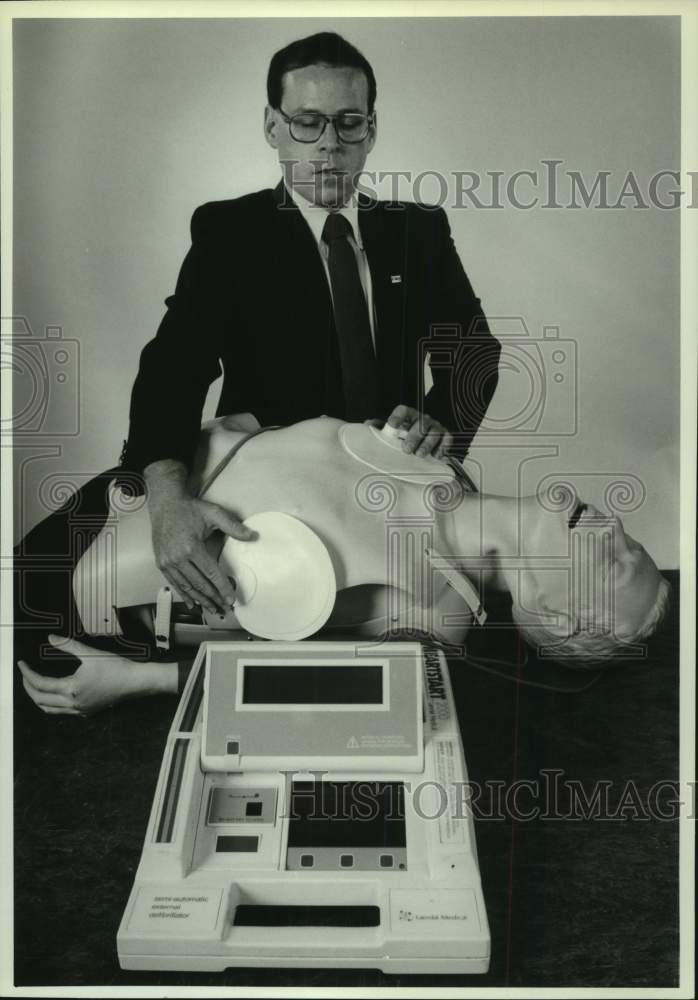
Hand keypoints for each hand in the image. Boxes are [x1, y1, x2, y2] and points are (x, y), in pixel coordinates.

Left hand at [17, 636, 176, 715]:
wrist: (135, 682)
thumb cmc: (116, 667)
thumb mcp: (90, 654)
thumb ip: (68, 646)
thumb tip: (51, 638)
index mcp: (72, 689)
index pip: (40, 684)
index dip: (28, 674)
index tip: (22, 664)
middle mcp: (73, 703)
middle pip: (41, 700)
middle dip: (28, 688)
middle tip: (24, 675)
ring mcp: (80, 710)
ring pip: (49, 709)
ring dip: (38, 699)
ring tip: (34, 686)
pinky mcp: (87, 712)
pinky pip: (62, 711)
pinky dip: (52, 704)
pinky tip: (55, 694)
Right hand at [150, 493, 254, 614]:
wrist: (165, 504)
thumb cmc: (189, 509)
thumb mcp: (214, 513)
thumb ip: (233, 526)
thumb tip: (252, 536)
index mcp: (191, 547)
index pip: (211, 573)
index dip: (222, 588)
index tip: (231, 599)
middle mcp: (178, 557)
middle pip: (199, 584)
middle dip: (214, 598)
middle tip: (225, 608)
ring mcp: (167, 562)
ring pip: (187, 587)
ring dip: (201, 600)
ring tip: (212, 609)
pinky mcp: (161, 563)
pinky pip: (174, 583)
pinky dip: (184, 595)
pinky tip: (193, 603)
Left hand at [369, 405, 453, 458]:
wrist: (420, 444)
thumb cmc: (401, 437)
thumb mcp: (389, 432)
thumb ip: (378, 428)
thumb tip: (367, 426)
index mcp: (408, 415)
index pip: (403, 410)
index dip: (397, 416)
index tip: (391, 426)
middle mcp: (422, 419)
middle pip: (420, 423)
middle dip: (414, 437)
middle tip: (406, 449)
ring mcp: (435, 427)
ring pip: (434, 432)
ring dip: (427, 444)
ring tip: (419, 455)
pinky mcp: (445, 436)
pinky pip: (447, 439)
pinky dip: (443, 447)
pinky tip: (436, 456)